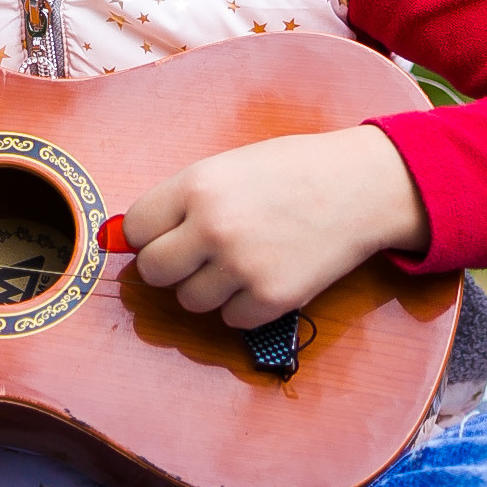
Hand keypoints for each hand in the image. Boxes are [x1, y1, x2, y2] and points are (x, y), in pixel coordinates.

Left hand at [119, 126, 429, 330]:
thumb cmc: (293, 170)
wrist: (359, 187)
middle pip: (154, 272)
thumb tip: (126, 237)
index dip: (150, 234)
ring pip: (190, 300)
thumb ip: (181, 199)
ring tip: (239, 259)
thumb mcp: (229, 166)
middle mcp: (213, 228)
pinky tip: (263, 275)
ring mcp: (242, 267)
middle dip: (170, 266)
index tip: (166, 234)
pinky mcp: (270, 300)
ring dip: (208, 286)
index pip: (136, 230)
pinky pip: (229, 320)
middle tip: (196, 254)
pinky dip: (241, 305)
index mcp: (197, 185)